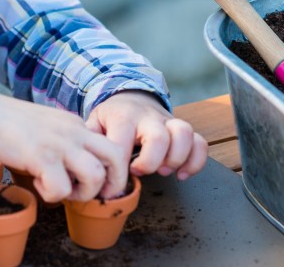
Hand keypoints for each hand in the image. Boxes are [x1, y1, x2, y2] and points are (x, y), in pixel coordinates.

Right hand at [0, 91, 126, 202]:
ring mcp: (59, 143)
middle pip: (118, 157)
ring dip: (82, 193)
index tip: (95, 184)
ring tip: (61, 190)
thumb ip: (65, 141)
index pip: (112, 147)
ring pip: (96, 175)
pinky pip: (61, 188)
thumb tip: (75, 169)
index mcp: (77, 124)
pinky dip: (52, 195)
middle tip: (91, 194)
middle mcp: (74, 131)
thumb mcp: (48, 126)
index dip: (111, 170)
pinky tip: (37, 183)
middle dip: (112, 183)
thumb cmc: (9, 123)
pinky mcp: (40, 156)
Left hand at [85, 91, 208, 197]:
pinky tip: (183, 174)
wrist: (130, 95)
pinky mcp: (182, 129)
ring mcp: (168, 121)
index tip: (111, 188)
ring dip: (176, 158)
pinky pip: (199, 141)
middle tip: (140, 171)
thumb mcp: (94, 124)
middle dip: (151, 161)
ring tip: (164, 171)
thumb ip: (90, 143)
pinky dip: (196, 160)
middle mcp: (148, 117)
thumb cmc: (111, 117)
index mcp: (123, 117)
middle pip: (158, 137)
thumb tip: (84, 169)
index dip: (118, 171)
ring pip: (183, 133)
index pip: (122, 145)